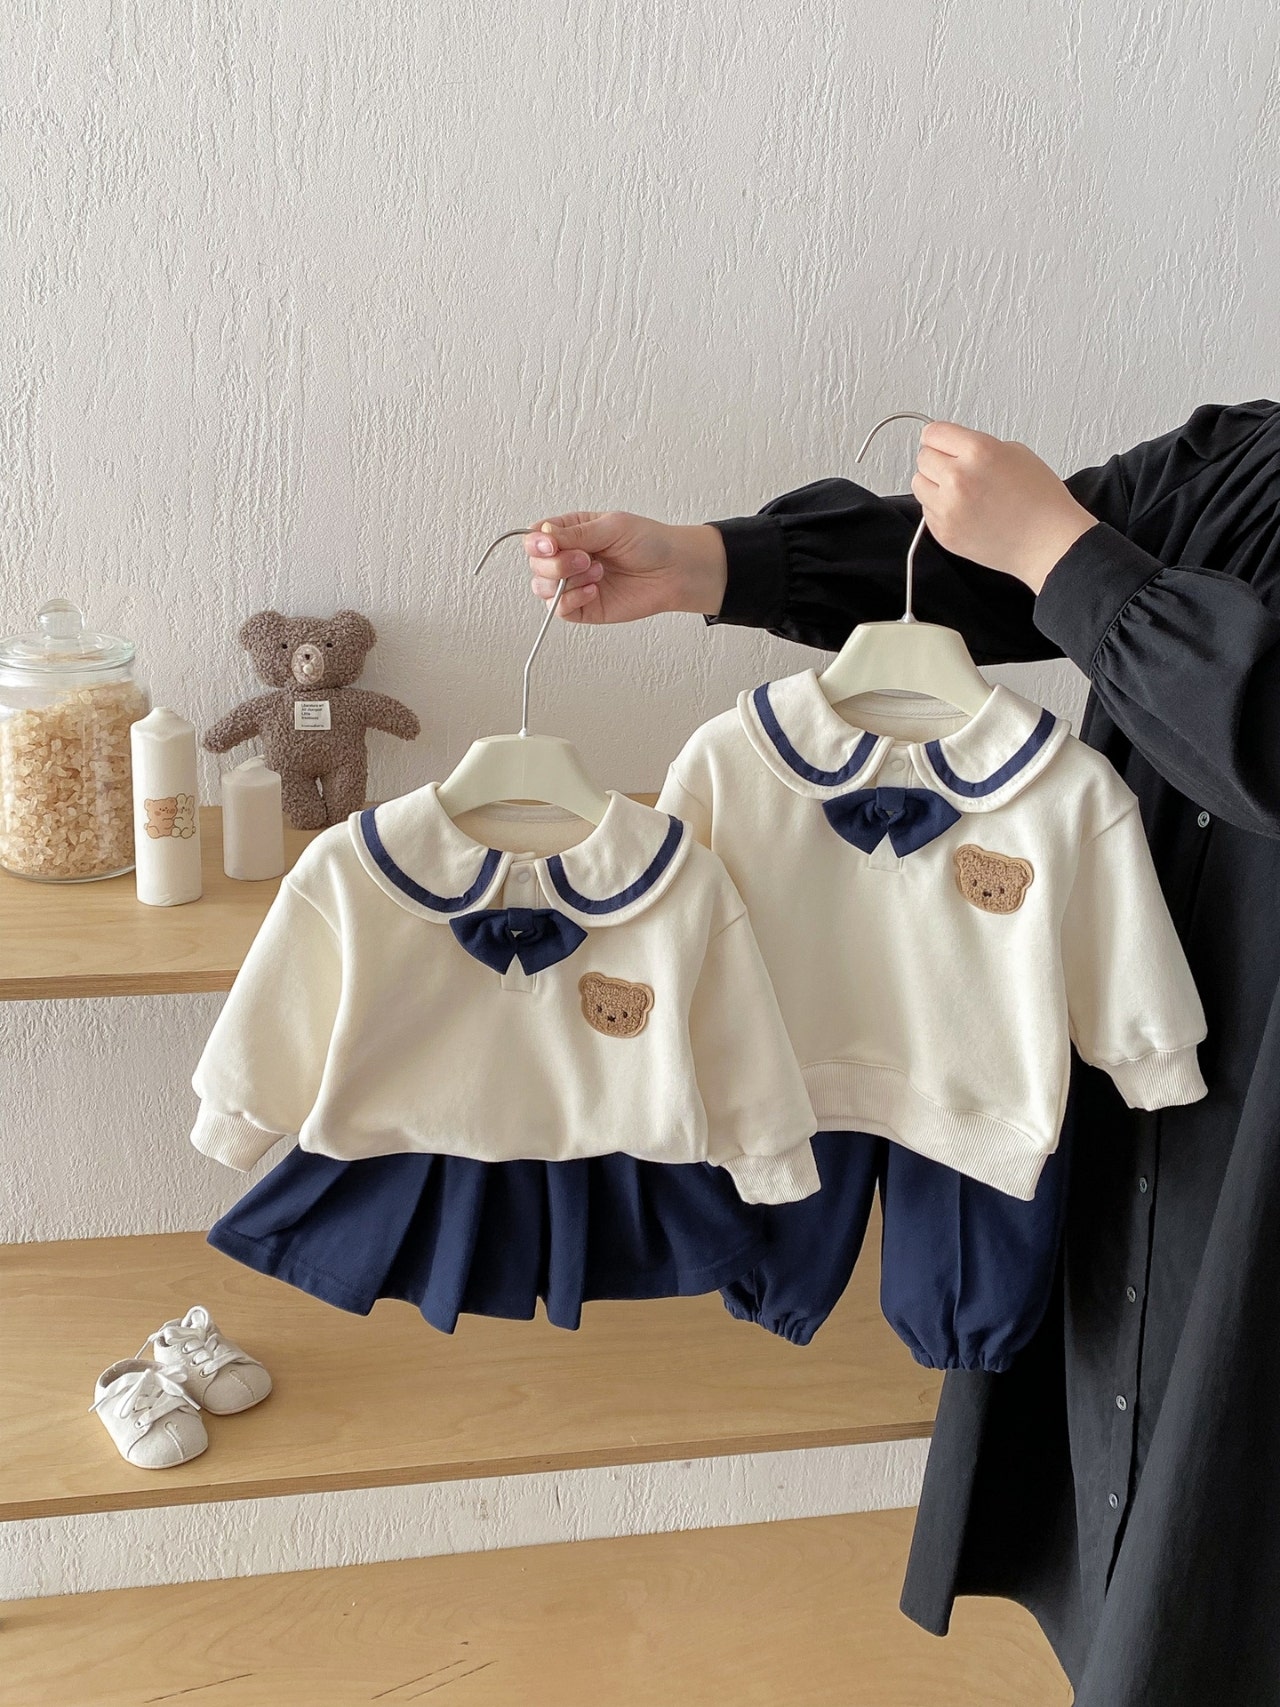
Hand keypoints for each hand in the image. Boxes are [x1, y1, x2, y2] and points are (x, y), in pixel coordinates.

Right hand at [523, 512, 727, 621]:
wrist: (674, 571)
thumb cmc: (649, 543)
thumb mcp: (611, 526)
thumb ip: (574, 533)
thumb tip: (542, 535)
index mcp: (571, 532)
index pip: (535, 537)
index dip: (537, 543)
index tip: (551, 544)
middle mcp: (568, 558)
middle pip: (535, 564)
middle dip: (556, 563)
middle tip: (586, 558)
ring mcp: (574, 584)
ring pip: (542, 587)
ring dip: (566, 580)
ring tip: (597, 572)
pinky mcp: (583, 607)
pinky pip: (559, 609)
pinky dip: (571, 600)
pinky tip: (593, 590)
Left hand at [912, 422, 1097, 591]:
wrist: (1047, 542)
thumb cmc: (1040, 500)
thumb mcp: (1015, 453)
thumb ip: (977, 446)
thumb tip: (954, 449)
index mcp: (977, 452)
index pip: (932, 433)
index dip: (938, 437)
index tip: (942, 442)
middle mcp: (957, 479)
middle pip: (923, 458)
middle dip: (938, 461)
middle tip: (958, 469)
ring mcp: (947, 508)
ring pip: (918, 484)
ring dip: (934, 484)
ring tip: (962, 492)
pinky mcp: (943, 532)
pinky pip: (927, 510)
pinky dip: (940, 508)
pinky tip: (966, 511)